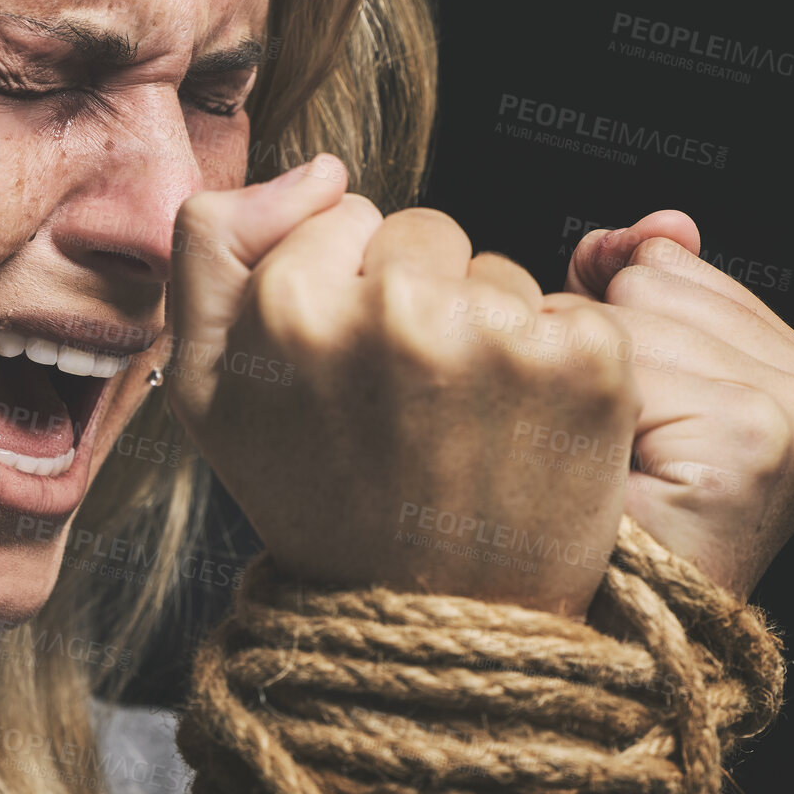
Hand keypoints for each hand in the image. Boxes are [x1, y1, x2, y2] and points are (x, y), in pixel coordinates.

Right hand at [167, 155, 641, 619]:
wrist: (427, 623)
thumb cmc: (312, 493)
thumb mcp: (204, 382)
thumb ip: (210, 242)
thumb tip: (325, 170)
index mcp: (291, 306)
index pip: (341, 213)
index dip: (343, 285)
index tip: (343, 369)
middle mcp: (398, 311)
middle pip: (423, 231)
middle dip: (415, 295)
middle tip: (402, 403)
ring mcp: (499, 335)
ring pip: (495, 270)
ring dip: (485, 330)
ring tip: (459, 427)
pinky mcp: (589, 362)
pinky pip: (566, 309)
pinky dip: (553, 363)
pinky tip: (520, 433)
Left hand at [565, 211, 793, 598]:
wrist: (586, 632)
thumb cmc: (599, 511)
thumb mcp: (622, 375)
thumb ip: (638, 280)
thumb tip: (666, 219)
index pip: (668, 265)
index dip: (610, 332)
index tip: (626, 425)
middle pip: (647, 283)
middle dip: (602, 361)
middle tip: (616, 457)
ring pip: (628, 316)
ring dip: (589, 393)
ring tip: (616, 472)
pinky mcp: (763, 438)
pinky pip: (624, 360)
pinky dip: (589, 417)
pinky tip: (616, 478)